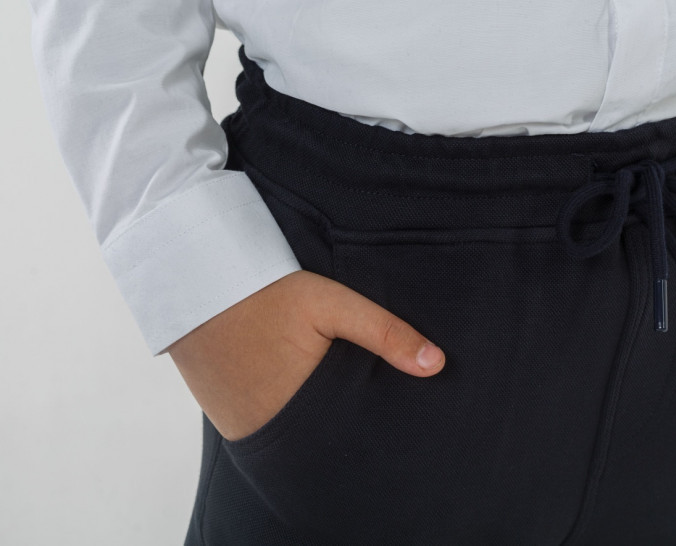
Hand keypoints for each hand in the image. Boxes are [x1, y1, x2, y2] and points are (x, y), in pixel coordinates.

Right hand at [165, 270, 444, 441]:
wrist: (192, 280)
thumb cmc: (265, 291)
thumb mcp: (331, 304)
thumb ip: (384, 332)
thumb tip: (437, 364)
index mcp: (297, 410)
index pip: (348, 437)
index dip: (372, 430)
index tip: (392, 418)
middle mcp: (266, 430)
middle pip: (323, 442)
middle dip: (347, 429)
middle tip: (368, 407)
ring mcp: (242, 428)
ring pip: (297, 437)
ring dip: (317, 424)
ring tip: (339, 402)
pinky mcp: (228, 418)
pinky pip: (271, 427)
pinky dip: (290, 417)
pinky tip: (303, 396)